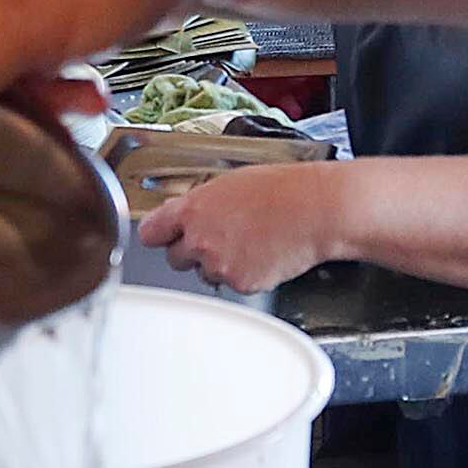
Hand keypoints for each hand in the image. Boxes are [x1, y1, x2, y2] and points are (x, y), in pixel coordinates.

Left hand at [139, 165, 345, 294]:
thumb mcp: (230, 183)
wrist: (316, 209)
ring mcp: (219, 264)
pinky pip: (233, 284)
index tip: (164, 235)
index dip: (160, 234)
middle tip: (220, 238)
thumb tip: (185, 213)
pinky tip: (262, 253)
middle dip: (192, 251)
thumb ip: (200, 202)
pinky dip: (246, 274)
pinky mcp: (241, 283)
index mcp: (193, 209)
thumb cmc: (281, 190)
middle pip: (175, 258)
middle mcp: (200, 239)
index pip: (151, 232)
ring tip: (250, 242)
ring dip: (221, 264)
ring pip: (205, 274)